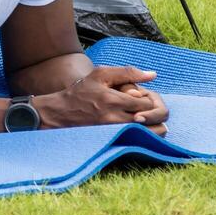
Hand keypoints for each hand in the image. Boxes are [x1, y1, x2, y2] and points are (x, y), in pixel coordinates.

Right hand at [35, 65, 169, 135]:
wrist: (61, 113)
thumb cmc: (82, 91)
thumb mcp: (101, 74)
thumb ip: (127, 72)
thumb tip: (153, 75)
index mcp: (113, 99)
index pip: (146, 103)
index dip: (149, 99)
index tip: (142, 98)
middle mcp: (114, 118)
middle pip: (150, 120)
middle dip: (154, 114)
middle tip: (148, 110)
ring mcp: (113, 132)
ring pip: (147, 134)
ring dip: (152, 127)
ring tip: (146, 120)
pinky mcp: (112, 141)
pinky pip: (138, 142)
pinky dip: (144, 136)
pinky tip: (139, 130)